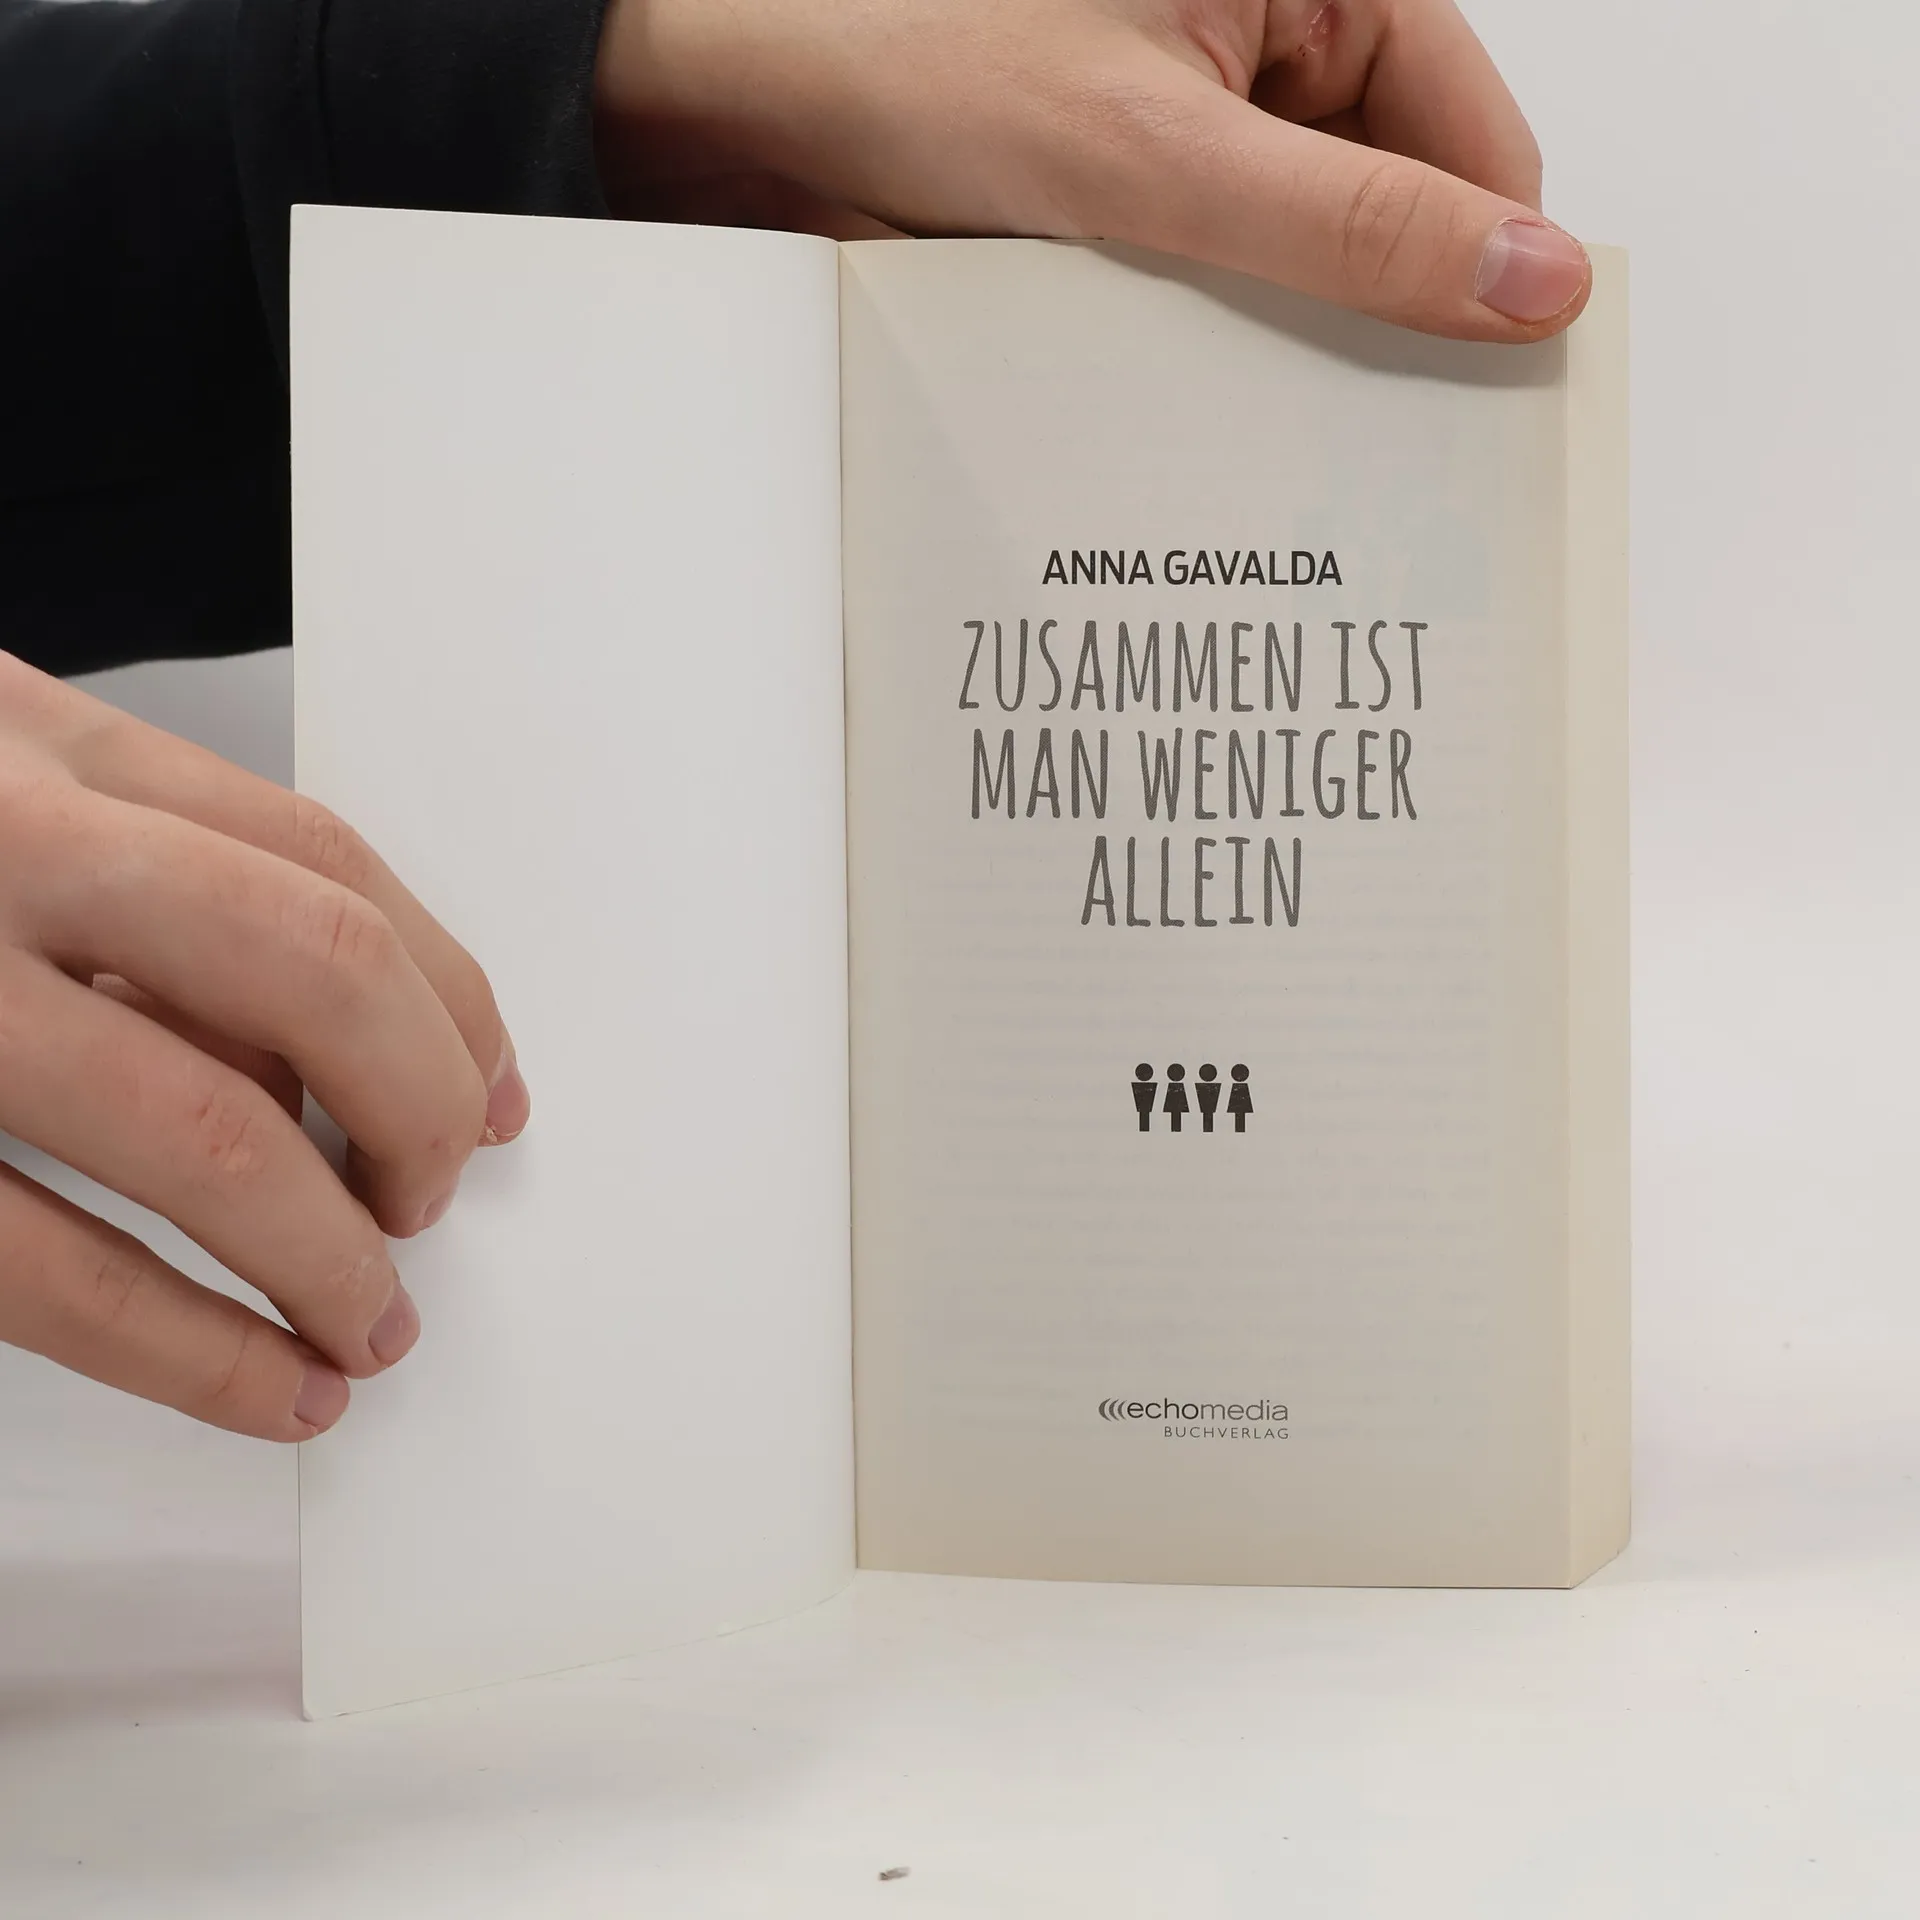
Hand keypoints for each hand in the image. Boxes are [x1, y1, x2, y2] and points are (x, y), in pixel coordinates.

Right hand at [0, 655, 529, 1441]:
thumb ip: (147, 872)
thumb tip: (353, 1042)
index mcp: (33, 748)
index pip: (325, 864)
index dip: (452, 992)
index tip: (498, 1087)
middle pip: (313, 971)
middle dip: (419, 1106)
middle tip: (437, 1194)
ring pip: (198, 1131)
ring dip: (324, 1254)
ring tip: (373, 1324)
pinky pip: (43, 1269)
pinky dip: (189, 1348)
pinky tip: (267, 1388)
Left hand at [594, 0, 1588, 340]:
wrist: (740, 97)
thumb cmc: (910, 56)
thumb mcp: (1155, 157)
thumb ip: (1347, 225)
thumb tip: (1528, 276)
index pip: (1470, 131)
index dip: (1487, 259)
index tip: (1495, 385)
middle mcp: (1263, 37)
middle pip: (1391, 198)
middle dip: (1377, 311)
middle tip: (1379, 437)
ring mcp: (1196, 115)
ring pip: (1299, 250)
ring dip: (1285, 333)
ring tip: (1269, 417)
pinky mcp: (1132, 184)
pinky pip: (1215, 274)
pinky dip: (1212, 336)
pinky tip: (1194, 394)